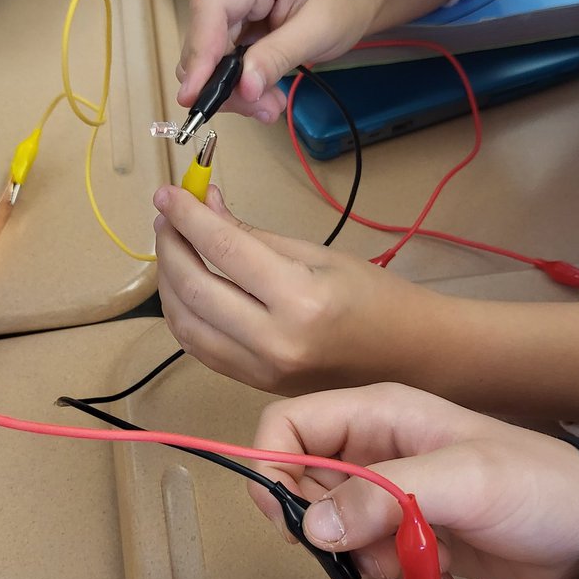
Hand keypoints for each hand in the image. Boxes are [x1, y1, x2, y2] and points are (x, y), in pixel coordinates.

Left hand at [153, 184, 444, 395]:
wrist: (412, 359)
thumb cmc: (377, 298)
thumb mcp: (318, 255)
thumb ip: (255, 236)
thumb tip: (206, 207)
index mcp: (299, 299)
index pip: (223, 249)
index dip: (186, 216)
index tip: (167, 193)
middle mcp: (274, 340)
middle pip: (193, 288)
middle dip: (170, 246)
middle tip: (166, 218)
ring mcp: (261, 369)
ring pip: (185, 323)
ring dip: (168, 282)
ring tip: (172, 248)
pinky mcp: (255, 384)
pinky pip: (199, 348)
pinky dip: (182, 315)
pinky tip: (185, 288)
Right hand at [177, 0, 380, 120]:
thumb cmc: (344, 0)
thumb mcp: (320, 30)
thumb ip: (278, 56)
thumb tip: (243, 88)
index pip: (211, 7)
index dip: (199, 53)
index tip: (194, 96)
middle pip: (205, 34)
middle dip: (225, 82)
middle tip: (262, 111)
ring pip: (208, 50)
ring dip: (233, 87)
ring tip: (270, 106)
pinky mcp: (228, 12)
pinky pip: (219, 53)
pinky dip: (238, 79)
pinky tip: (263, 93)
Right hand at [252, 384, 578, 578]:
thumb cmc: (537, 486)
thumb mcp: (465, 481)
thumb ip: (384, 496)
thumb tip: (308, 525)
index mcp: (377, 414)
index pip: (288, 425)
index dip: (274, 467)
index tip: (291, 520)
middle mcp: (371, 453)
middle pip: (301, 487)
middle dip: (329, 529)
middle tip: (375, 549)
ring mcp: (386, 500)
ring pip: (330, 536)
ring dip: (368, 561)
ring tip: (425, 558)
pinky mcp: (402, 541)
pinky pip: (362, 566)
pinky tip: (438, 574)